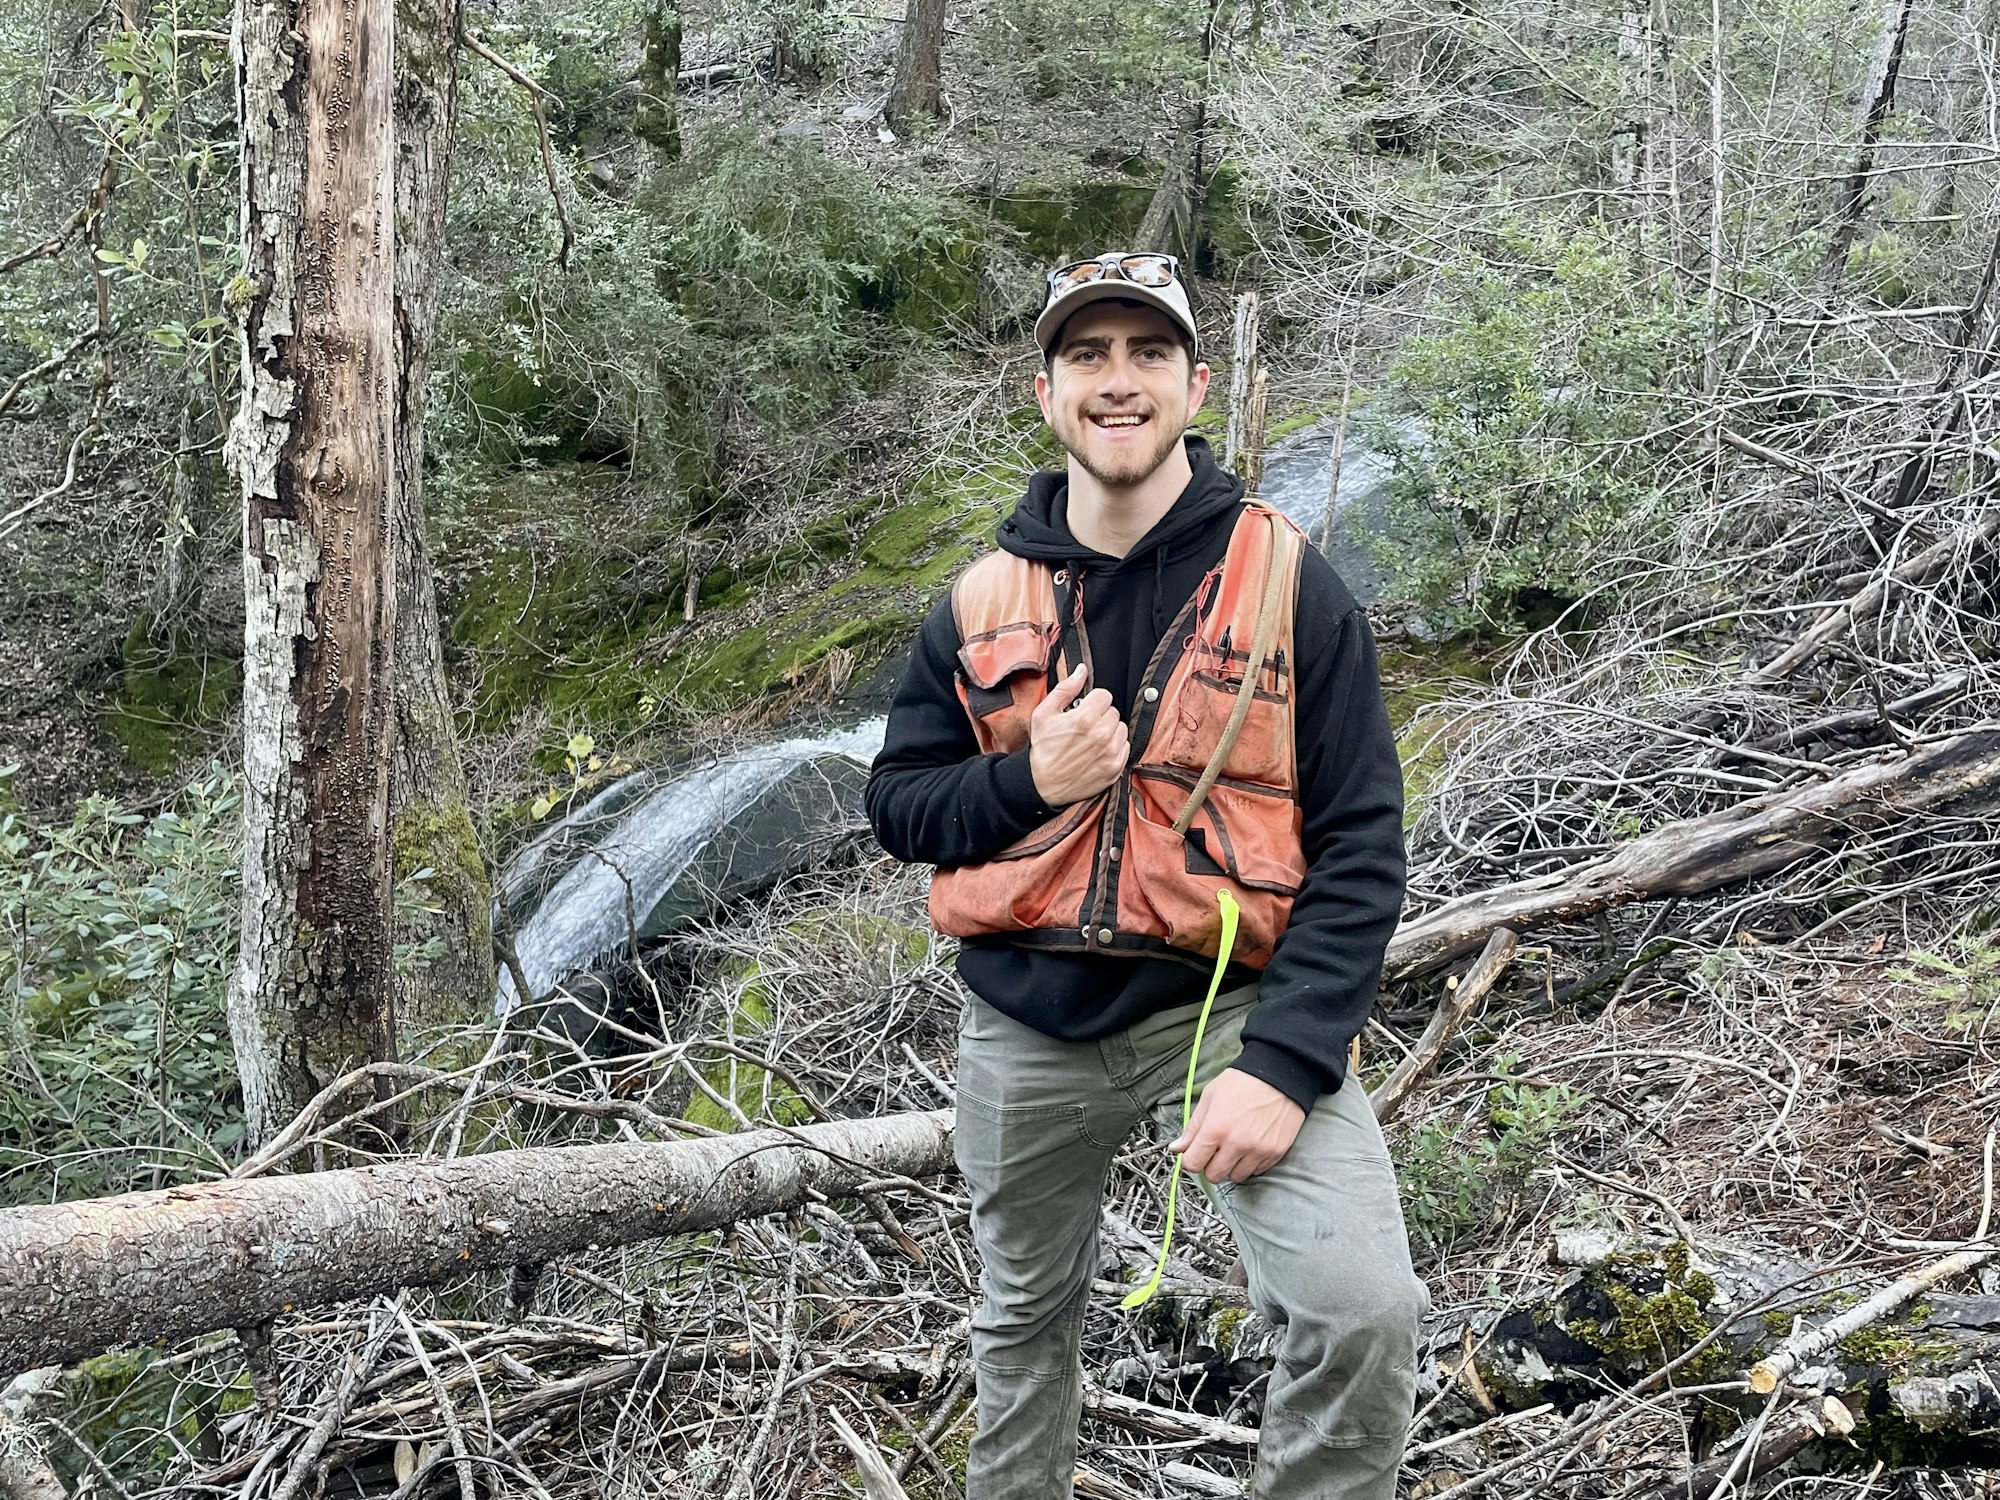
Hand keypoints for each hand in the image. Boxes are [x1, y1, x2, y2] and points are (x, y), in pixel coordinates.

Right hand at [1029, 664, 1128, 805]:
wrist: (1042, 784)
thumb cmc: (1042, 748)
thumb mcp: (1044, 714)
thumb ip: (1065, 689)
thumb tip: (1082, 670)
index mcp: (1085, 718)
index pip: (1104, 695)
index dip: (1092, 701)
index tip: (1083, 710)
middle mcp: (1102, 734)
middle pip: (1113, 712)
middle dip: (1100, 716)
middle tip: (1085, 727)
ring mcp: (1110, 752)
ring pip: (1121, 729)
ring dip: (1109, 731)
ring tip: (1092, 739)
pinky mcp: (1115, 768)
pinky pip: (1125, 747)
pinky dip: (1114, 748)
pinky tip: (1097, 751)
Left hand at [1171, 1068, 1305, 1184]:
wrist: (1279, 1075)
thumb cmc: (1242, 1082)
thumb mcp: (1209, 1097)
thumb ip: (1192, 1127)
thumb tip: (1176, 1148)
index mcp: (1216, 1128)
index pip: (1193, 1164)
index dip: (1191, 1160)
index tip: (1195, 1153)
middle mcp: (1237, 1144)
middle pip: (1214, 1176)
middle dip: (1210, 1166)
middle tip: (1215, 1151)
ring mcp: (1258, 1150)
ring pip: (1236, 1177)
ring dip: (1231, 1166)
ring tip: (1234, 1148)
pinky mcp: (1275, 1153)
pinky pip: (1256, 1171)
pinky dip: (1250, 1164)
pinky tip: (1251, 1146)